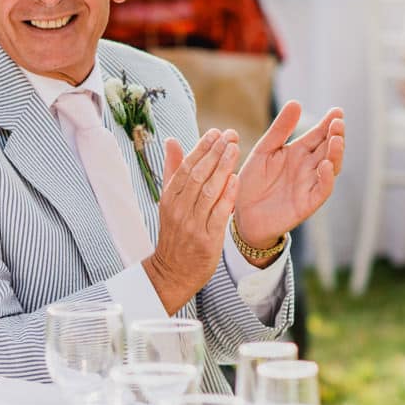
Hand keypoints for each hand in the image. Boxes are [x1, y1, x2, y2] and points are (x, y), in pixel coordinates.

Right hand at [143, 129, 239, 312]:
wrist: (173, 272)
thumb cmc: (174, 233)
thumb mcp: (168, 201)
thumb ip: (172, 170)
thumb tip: (170, 140)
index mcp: (169, 199)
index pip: (185, 168)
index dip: (201, 148)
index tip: (215, 133)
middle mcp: (178, 210)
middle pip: (197, 176)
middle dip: (214, 153)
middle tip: (229, 135)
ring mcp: (192, 225)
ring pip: (208, 191)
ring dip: (222, 168)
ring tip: (235, 149)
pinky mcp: (207, 240)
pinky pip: (218, 214)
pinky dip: (227, 196)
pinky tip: (236, 179)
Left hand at [232, 102, 343, 248]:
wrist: (242, 215)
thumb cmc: (253, 182)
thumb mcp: (264, 151)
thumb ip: (279, 130)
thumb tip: (296, 103)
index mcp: (298, 152)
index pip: (318, 135)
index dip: (328, 123)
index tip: (336, 110)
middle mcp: (308, 167)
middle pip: (328, 148)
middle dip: (335, 135)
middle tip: (338, 121)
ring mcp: (310, 184)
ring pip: (331, 167)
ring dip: (336, 153)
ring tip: (336, 138)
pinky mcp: (308, 202)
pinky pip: (322, 189)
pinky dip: (326, 178)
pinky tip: (324, 165)